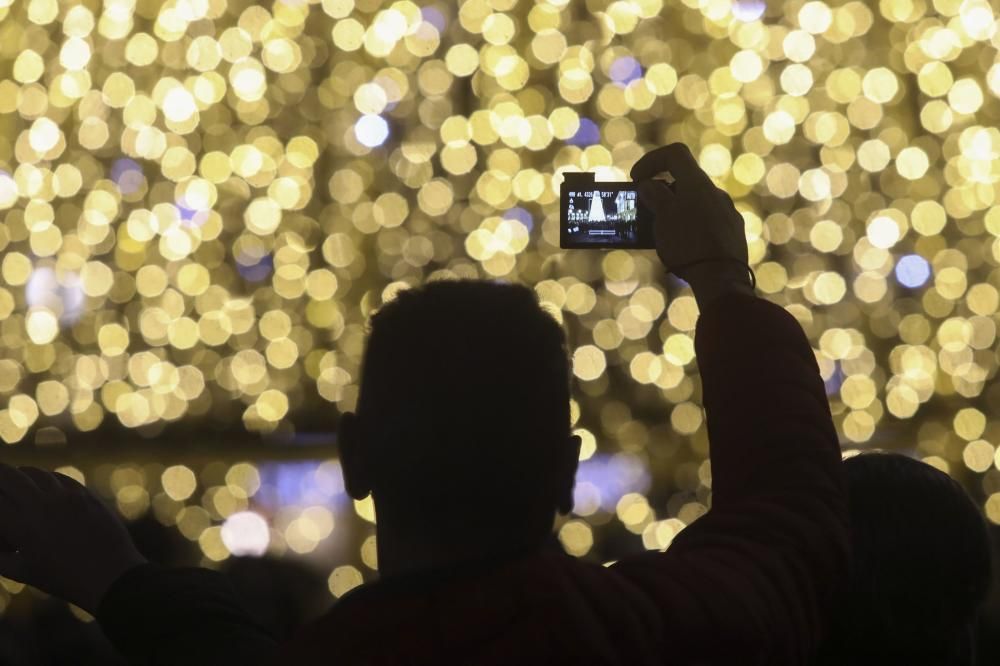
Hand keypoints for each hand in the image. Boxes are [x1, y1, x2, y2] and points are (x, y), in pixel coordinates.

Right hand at [0, 464, 147, 613]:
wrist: (109, 574)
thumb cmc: (61, 578)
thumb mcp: (21, 571)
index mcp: (22, 524)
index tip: (0, 511)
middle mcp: (42, 504)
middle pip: (8, 475)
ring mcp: (66, 496)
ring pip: (34, 472)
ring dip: (20, 475)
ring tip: (14, 482)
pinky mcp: (85, 494)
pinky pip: (59, 477)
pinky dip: (46, 478)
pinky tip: (43, 485)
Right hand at [630, 143, 752, 307]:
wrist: (721, 279)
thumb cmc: (687, 244)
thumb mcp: (662, 216)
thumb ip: (655, 196)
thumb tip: (649, 185)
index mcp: (697, 183)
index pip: (674, 154)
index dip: (651, 161)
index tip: (636, 179)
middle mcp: (715, 193)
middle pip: (685, 181)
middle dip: (662, 191)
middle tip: (646, 209)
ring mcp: (727, 213)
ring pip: (696, 203)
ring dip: (677, 211)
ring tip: (662, 233)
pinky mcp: (732, 233)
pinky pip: (708, 222)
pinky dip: (691, 227)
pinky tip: (684, 247)